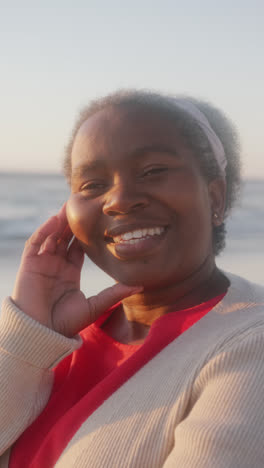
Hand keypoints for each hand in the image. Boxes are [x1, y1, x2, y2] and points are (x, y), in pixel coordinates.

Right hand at [11, 204, 142, 336]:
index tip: (97, 218)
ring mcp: (42, 263)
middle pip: (64, 237)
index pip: (78, 247)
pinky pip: (36, 243)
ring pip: (51, 236)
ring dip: (59, 221)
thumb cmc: (65, 324)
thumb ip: (114, 294)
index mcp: (69, 273)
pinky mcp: (29, 264)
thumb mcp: (94, 306)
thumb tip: (139, 285)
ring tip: (70, 205)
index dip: (86, 233)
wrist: (41, 335)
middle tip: (84, 203)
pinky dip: (45, 230)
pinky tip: (56, 220)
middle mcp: (56, 265)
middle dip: (72, 221)